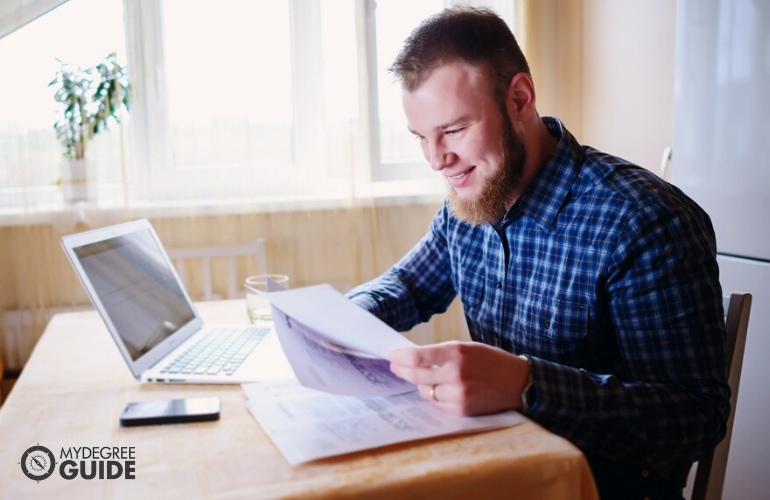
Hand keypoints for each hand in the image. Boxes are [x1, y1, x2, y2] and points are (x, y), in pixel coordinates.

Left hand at [389, 341, 530, 415]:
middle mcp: (456, 373)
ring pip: (425, 391)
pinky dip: (435, 396)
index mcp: (457, 352)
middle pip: (416, 375)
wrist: (518, 383)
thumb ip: (442, 353)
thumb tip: (414, 359)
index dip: (400, 357)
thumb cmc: (492, 361)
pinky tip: (440, 389)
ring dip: (421, 384)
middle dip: (402, 370)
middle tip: (395, 366)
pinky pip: (437, 403)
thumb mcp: (468, 348)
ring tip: (423, 377)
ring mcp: (458, 394)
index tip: (392, 355)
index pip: (418, 357)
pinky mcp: (461, 409)